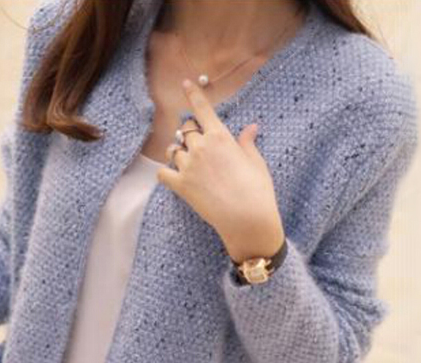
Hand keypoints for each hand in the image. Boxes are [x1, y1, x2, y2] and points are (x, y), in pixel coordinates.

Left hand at [157, 78, 284, 263]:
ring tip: (187, 161)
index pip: (202, 109)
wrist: (248, 220)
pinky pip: (163, 173)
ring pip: (173, 150)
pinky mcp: (181, 186)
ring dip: (178, 152)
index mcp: (220, 137)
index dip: (193, 94)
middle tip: (198, 144)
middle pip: (186, 129)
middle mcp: (201, 147)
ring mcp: (188, 166)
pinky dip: (165, 172)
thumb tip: (251, 128)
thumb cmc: (258, 192)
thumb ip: (247, 143)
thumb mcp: (257, 163)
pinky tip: (172, 175)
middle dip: (191, 133)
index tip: (186, 84)